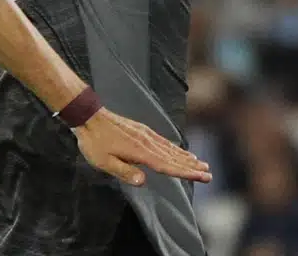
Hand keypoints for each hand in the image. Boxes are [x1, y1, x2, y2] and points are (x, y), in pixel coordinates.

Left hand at [73, 109, 211, 186]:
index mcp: (140, 152)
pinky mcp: (141, 130)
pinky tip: (179, 150)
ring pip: (170, 148)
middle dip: (192, 166)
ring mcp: (145, 134)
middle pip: (173, 157)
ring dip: (186, 157)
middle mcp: (147, 142)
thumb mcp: (103, 161)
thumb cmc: (93, 141)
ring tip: (200, 162)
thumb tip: (143, 181)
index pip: (168, 165)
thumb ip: (123, 171)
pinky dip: (174, 147)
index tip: (204, 176)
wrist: (88, 115)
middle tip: (209, 173)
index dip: (186, 172)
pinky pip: (162, 141)